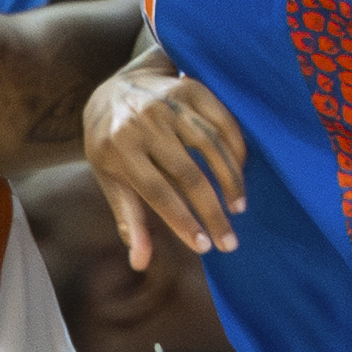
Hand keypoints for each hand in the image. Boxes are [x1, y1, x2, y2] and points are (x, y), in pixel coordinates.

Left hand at [83, 49, 249, 265]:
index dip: (182, 221)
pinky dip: (236, 149)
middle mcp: (145, 122)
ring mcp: (169, 102)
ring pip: (211, 146)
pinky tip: (240, 173)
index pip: (156, 192)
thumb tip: (140, 263)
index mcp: (119, 147)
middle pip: (188, 174)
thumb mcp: (110, 179)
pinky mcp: (190, 88)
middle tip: (229, 241)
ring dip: (230, 181)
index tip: (204, 247)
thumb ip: (129, 219)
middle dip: (213, 212)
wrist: (112, 89)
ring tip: (238, 209)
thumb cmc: (111, 144)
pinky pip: (223, 121)